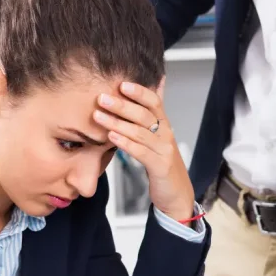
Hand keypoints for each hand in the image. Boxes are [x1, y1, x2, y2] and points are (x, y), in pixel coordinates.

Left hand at [93, 80, 195, 222]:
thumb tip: (157, 83)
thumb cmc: (162, 161)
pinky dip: (125, 143)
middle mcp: (166, 134)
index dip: (139, 91)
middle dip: (121, 105)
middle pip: (144, 115)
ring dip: (117, 122)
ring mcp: (164, 150)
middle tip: (101, 98)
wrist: (177, 192)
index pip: (154, 101)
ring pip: (139, 132)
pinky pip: (141, 152)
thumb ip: (153, 113)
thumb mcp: (158, 136)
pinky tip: (111, 137)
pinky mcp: (160, 166)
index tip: (120, 83)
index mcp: (164, 124)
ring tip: (98, 116)